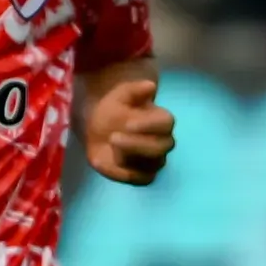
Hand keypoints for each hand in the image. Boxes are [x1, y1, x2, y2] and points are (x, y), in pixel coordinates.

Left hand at [86, 68, 173, 184]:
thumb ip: (134, 90)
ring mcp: (154, 162)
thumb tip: (150, 85)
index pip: (166, 124)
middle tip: (113, 137)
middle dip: (137, 144)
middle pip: (161, 147)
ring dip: (128, 157)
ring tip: (108, 146)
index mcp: (162, 121)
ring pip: (151, 166)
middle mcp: (163, 143)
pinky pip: (136, 180)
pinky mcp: (141, 176)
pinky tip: (99, 161)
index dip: (149, 125)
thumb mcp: (120, 95)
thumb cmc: (115, 109)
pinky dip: (117, 173)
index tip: (128, 123)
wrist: (101, 127)